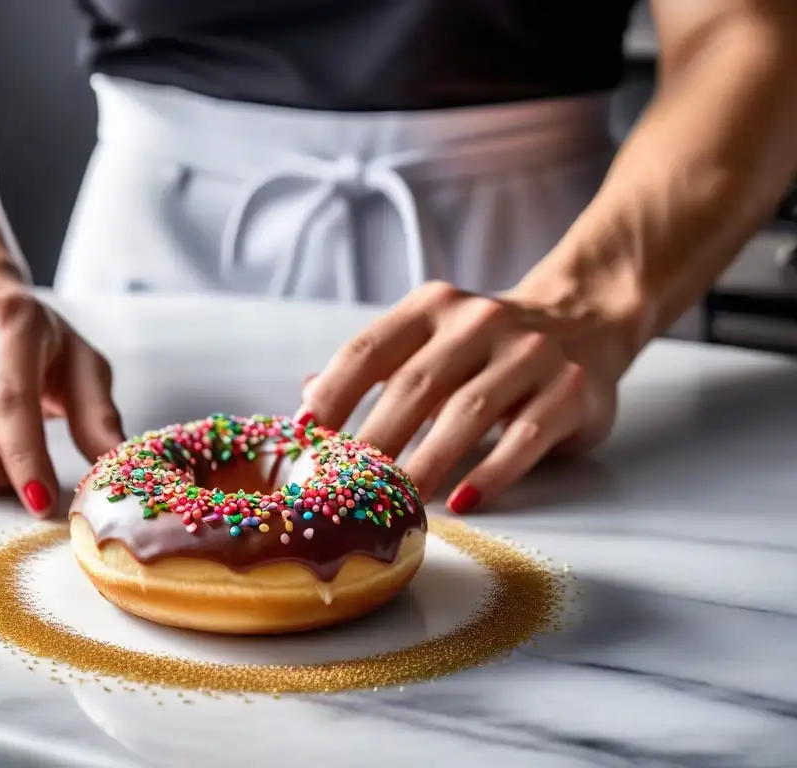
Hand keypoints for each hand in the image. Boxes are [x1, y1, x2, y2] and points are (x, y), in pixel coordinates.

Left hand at [298, 281, 630, 513]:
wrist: (586, 321)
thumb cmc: (488, 346)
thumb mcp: (431, 341)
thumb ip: (376, 367)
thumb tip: (307, 397)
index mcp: (433, 306)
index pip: (370, 349)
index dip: (332, 393)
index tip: (304, 435)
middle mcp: (481, 321)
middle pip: (415, 386)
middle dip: (374, 441)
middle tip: (346, 487)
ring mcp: (530, 353)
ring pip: (467, 413)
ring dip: (426, 463)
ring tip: (398, 503)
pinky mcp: (570, 390)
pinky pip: (524, 438)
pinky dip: (490, 473)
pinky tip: (462, 501)